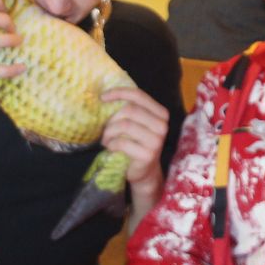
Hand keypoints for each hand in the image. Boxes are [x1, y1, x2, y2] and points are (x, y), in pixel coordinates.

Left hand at [101, 86, 170, 211]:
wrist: (144, 171)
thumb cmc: (136, 143)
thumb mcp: (136, 123)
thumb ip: (129, 109)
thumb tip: (104, 96)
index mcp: (161, 113)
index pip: (138, 95)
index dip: (119, 93)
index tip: (102, 97)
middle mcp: (162, 126)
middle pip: (130, 110)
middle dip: (112, 118)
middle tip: (104, 128)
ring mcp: (156, 141)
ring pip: (124, 125)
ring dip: (109, 132)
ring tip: (106, 139)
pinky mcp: (147, 154)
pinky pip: (121, 142)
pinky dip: (111, 144)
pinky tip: (110, 147)